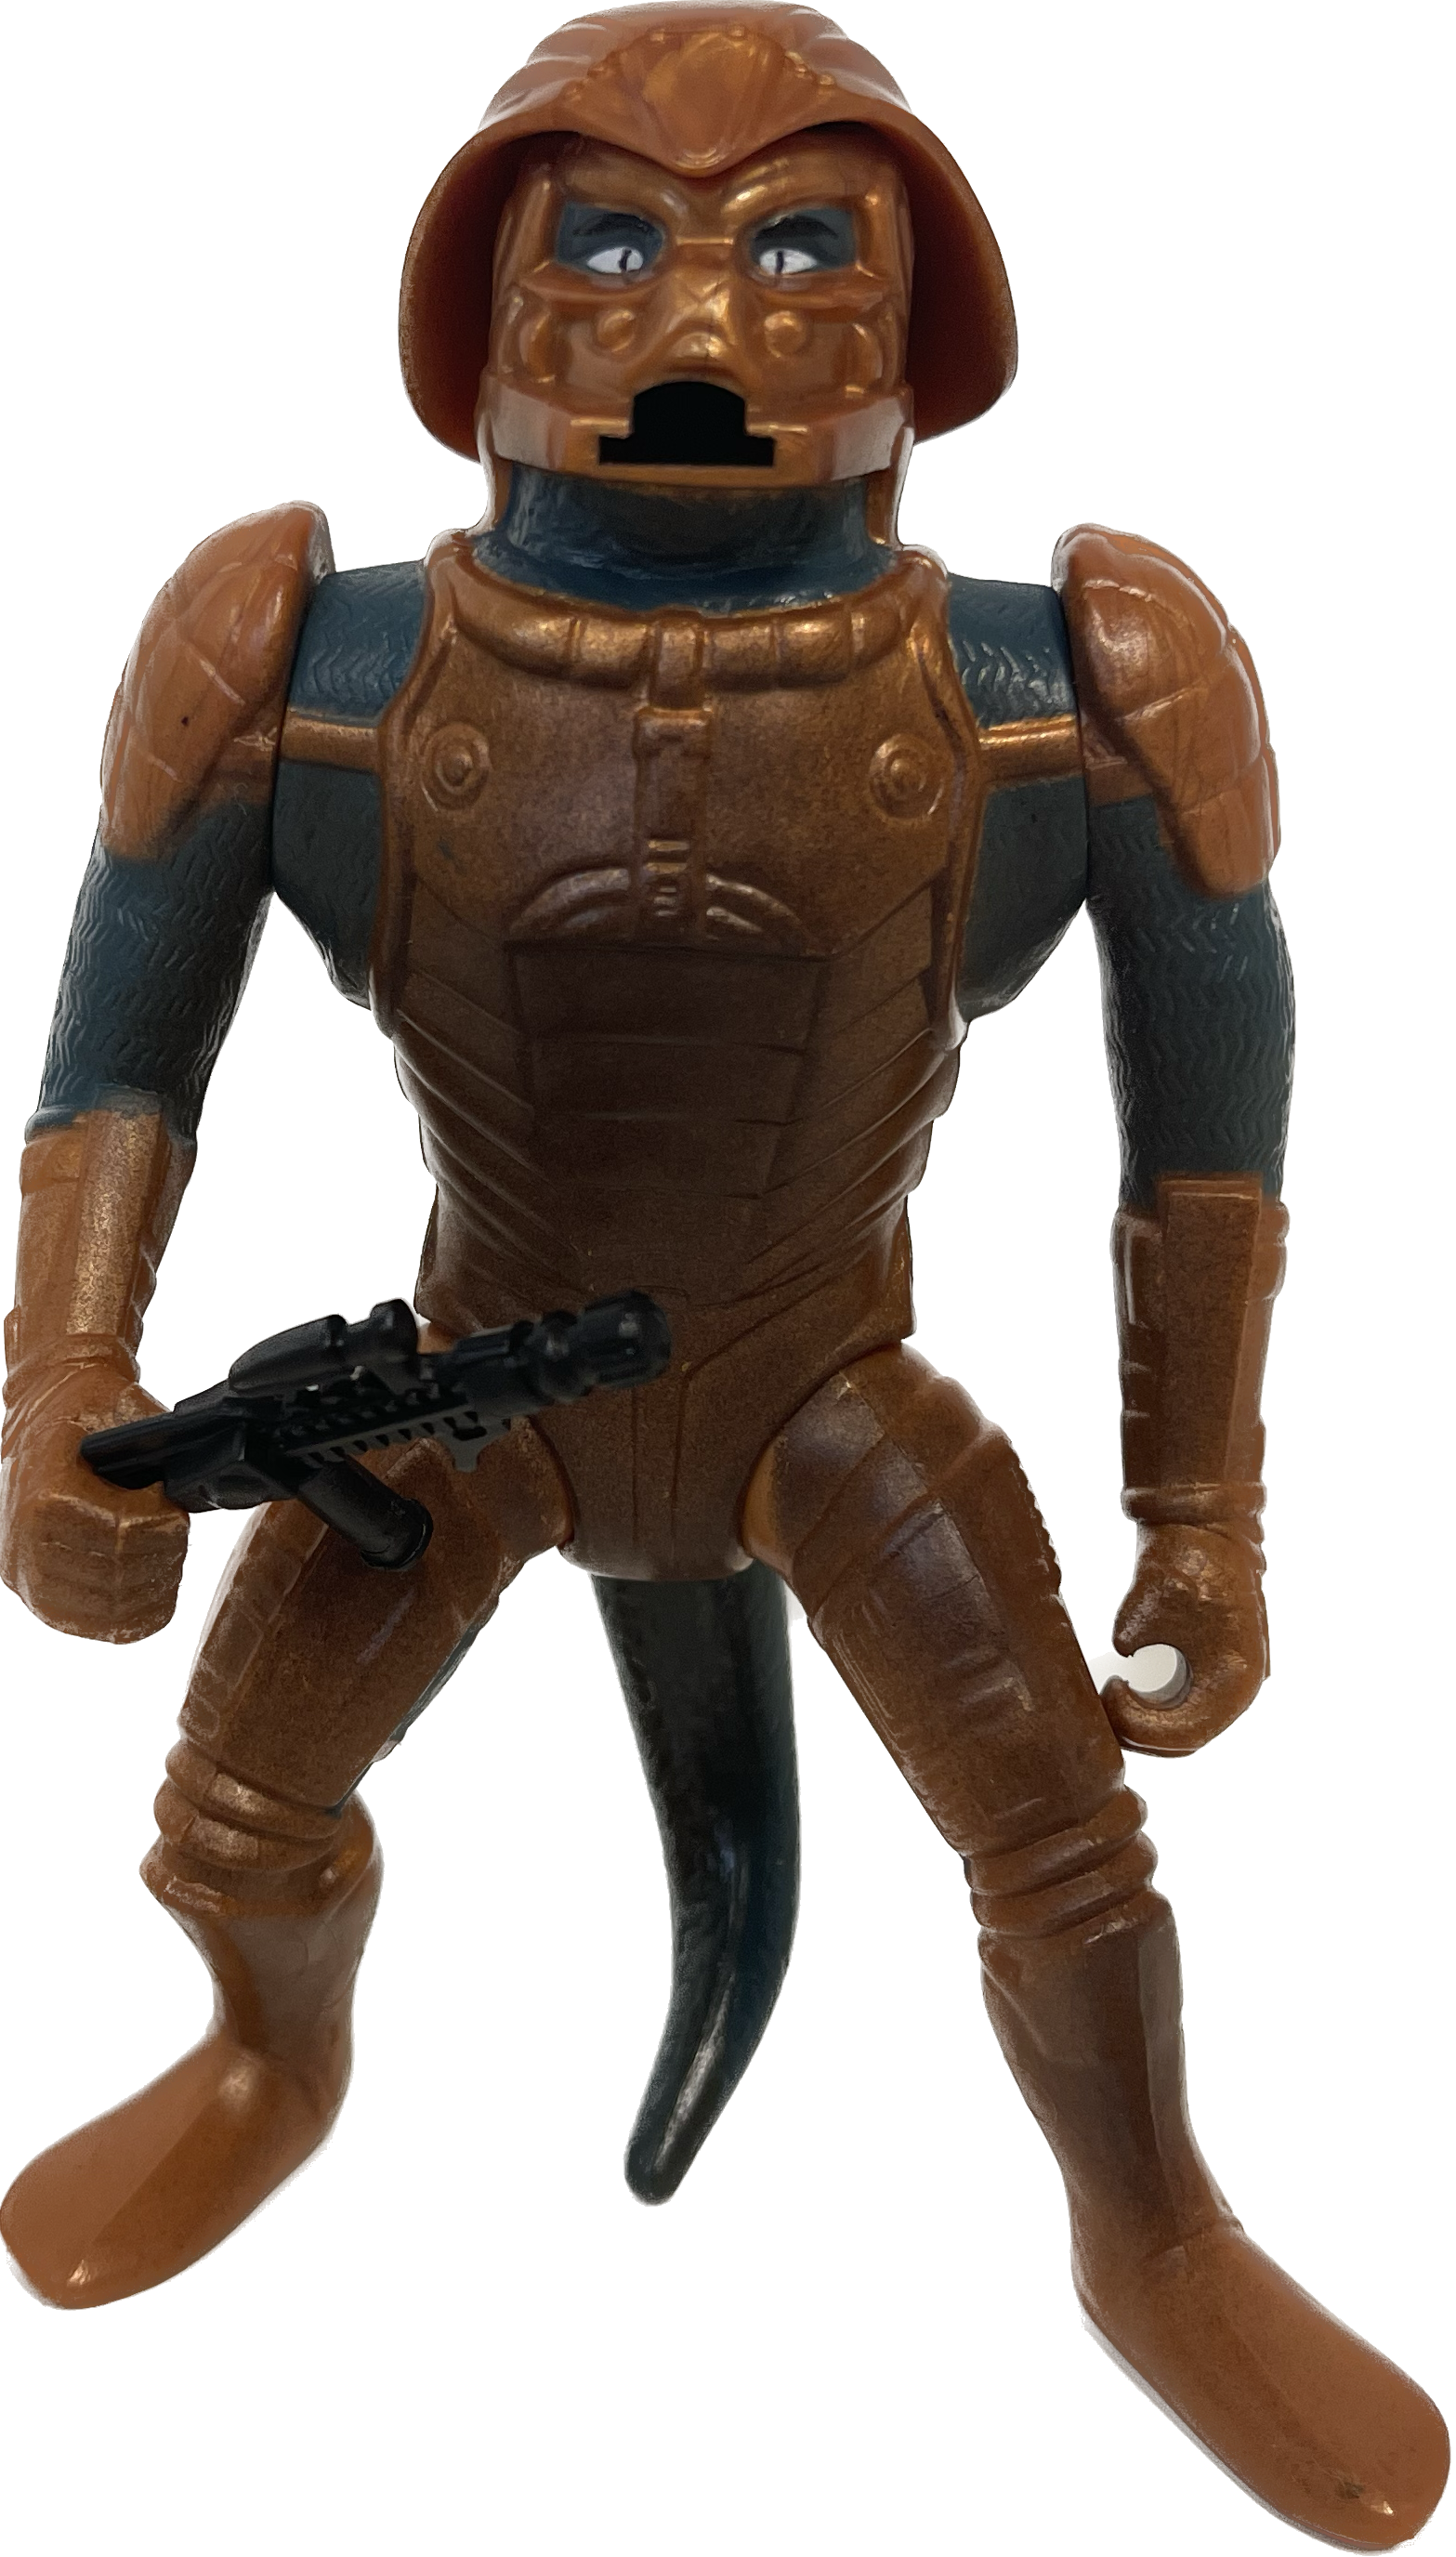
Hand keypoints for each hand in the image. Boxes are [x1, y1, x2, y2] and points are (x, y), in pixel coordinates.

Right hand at [0, 1363, 189, 1642]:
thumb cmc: (92, 1410)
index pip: (123, 1539)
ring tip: (163, 1557)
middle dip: (160, 1559)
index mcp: (48, 1500)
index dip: (162, 1529)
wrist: (43, 1406)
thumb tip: (195, 1497)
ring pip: (106, 1612)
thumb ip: (159, 1464)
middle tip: (172, 1534)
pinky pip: (85, 1622)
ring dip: (148, 1587)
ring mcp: (25, 1572)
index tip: (171, 1510)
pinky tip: (150, 1588)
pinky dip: (126, 1612)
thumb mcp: (130, 1420)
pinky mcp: (30, 1586)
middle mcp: (27, 1544)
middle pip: (118, 1581)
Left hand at [1099, 1521, 1268, 1757]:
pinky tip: (1127, 1686)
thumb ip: (1131, 1640)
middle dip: (1140, 1730)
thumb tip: (1122, 1657)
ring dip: (1147, 1719)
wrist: (1207, 1523)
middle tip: (1102, 1706)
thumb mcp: (1147, 1602)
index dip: (1139, 1729)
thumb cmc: (1184, 1558)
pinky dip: (1157, 1704)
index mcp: (1233, 1679)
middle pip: (1185, 1738)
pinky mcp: (1218, 1663)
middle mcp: (1240, 1686)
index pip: (1183, 1736)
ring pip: (1185, 1722)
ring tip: (1111, 1695)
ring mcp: (1231, 1676)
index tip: (1108, 1696)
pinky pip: (1187, 1702)